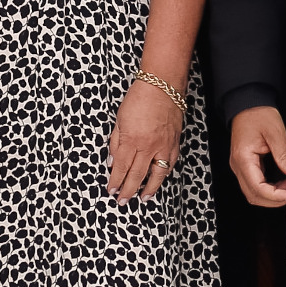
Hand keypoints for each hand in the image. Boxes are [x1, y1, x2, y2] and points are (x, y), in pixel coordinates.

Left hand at [108, 75, 182, 200]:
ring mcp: (163, 145)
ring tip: (143, 198)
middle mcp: (149, 146)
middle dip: (128, 189)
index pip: (122, 167)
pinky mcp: (174, 142)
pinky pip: (169, 163)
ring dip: (149, 188)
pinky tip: (158, 179)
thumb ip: (115, 143)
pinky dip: (163, 174)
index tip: (111, 190)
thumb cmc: (140, 98)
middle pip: (137, 174)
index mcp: (132, 139)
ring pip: (156, 174)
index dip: (116, 181)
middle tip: (122, 200)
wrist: (162, 86)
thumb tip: (113, 161)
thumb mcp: (119, 120)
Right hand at [230, 106, 285, 205]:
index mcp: (243, 159)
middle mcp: (238, 165)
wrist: (248, 104)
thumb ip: (284, 154)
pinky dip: (268, 189)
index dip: (275, 196)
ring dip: (271, 195)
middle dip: (274, 199)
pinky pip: (254, 184)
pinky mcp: (245, 165)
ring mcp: (240, 166)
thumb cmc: (259, 114)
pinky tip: (282, 183)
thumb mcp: (275, 132)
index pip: (257, 188)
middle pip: (253, 195)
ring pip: (253, 192)